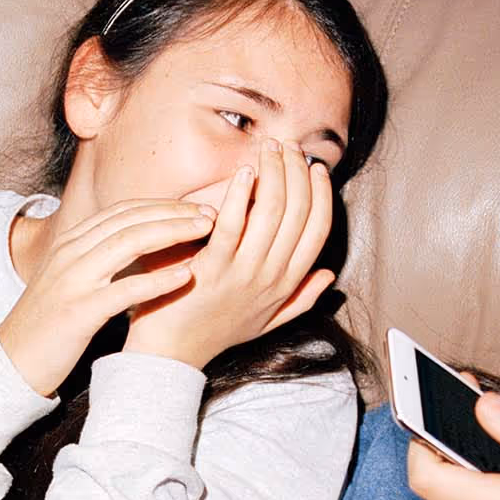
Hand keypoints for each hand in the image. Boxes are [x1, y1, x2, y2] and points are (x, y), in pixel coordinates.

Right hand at [0, 197, 215, 396]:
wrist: (12, 362)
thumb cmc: (48, 325)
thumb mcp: (70, 280)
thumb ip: (98, 259)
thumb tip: (138, 246)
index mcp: (71, 243)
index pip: (123, 211)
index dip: (162, 205)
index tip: (196, 207)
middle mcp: (71, 254)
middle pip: (130, 220)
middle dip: (174, 213)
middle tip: (212, 214)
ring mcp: (73, 281)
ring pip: (128, 243)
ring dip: (171, 233)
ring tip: (206, 232)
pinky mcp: (78, 312)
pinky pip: (123, 291)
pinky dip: (157, 281)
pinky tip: (186, 275)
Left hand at [123, 141, 334, 372]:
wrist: (172, 353)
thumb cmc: (213, 332)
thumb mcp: (266, 322)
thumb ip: (300, 299)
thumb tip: (327, 275)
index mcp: (286, 285)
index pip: (318, 230)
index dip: (321, 194)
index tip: (315, 168)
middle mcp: (271, 277)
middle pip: (299, 212)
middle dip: (297, 172)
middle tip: (288, 147)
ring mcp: (243, 273)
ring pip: (273, 211)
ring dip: (273, 173)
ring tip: (269, 150)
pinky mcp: (212, 269)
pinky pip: (233, 223)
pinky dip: (241, 194)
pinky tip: (244, 172)